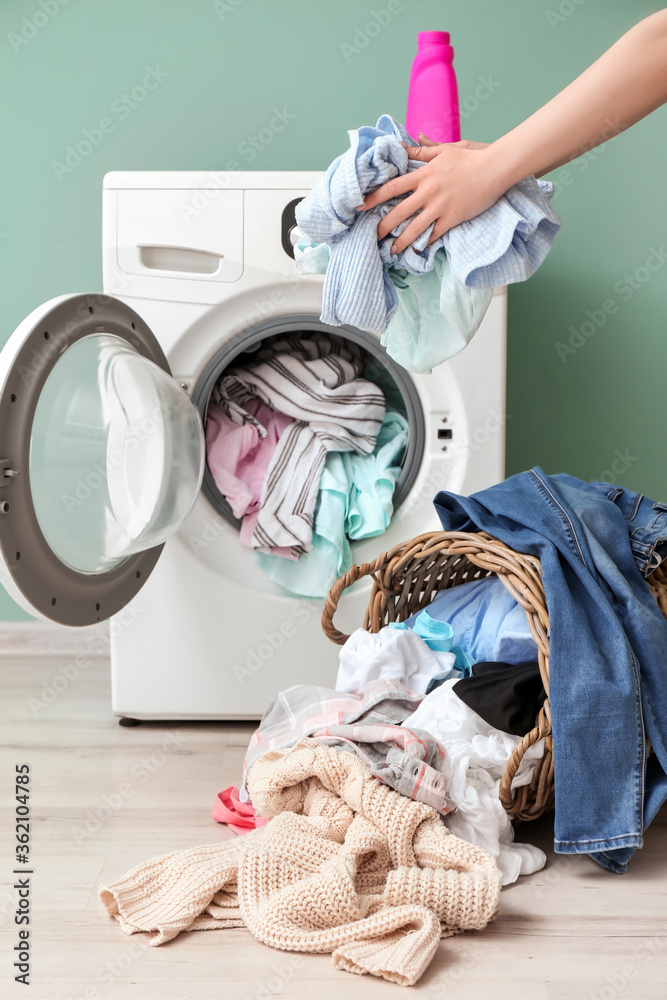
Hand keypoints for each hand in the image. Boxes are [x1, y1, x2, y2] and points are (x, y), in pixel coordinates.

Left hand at [357, 135, 505, 253]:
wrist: (495, 168)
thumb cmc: (471, 158)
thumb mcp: (445, 150)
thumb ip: (424, 150)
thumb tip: (408, 142)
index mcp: (423, 175)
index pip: (391, 187)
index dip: (372, 198)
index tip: (359, 206)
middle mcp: (428, 192)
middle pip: (398, 212)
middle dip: (382, 227)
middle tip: (371, 237)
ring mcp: (440, 207)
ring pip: (414, 228)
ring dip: (400, 242)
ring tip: (390, 251)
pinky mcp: (453, 218)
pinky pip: (435, 234)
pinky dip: (425, 243)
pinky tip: (417, 250)